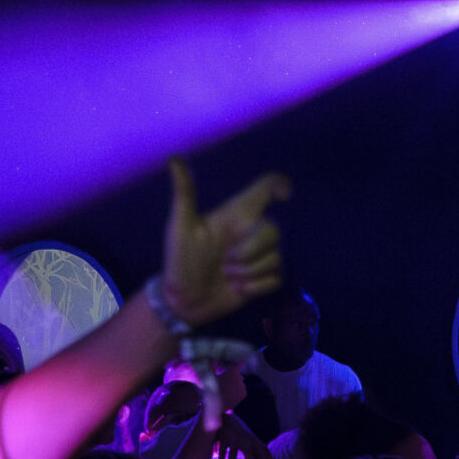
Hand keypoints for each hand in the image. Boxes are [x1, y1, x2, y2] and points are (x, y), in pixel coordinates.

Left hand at [160, 159, 291, 326]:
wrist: (182, 300)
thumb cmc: (180, 260)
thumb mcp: (181, 226)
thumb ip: (184, 194)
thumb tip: (173, 158)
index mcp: (235, 215)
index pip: (263, 190)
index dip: (279, 185)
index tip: (284, 194)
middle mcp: (251, 232)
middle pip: (274, 230)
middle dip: (250, 251)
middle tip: (224, 262)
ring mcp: (259, 256)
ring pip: (276, 257)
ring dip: (248, 272)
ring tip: (226, 276)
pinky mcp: (263, 279)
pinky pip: (276, 278)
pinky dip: (256, 286)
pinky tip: (237, 289)